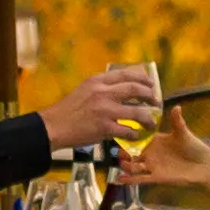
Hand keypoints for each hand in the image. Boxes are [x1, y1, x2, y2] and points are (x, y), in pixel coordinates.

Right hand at [41, 63, 157, 150]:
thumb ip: (102, 87)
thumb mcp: (84, 89)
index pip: (126, 74)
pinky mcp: (104, 128)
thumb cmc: (68, 109)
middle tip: (155, 101)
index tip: (151, 83)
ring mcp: (105, 110)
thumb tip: (123, 87)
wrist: (54, 126)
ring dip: (148, 118)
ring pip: (136, 112)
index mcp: (98, 81)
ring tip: (152, 122)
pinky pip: (128, 130)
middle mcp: (103, 93)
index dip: (142, 78)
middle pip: (135, 90)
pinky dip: (135, 133)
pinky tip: (136, 135)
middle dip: (149, 95)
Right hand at [117, 106, 207, 190]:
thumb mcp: (183, 133)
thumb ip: (177, 121)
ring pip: (135, 166)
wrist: (203, 166)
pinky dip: (130, 180)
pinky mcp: (156, 177)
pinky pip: (140, 179)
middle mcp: (151, 153)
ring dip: (127, 166)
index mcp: (155, 141)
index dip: (129, 137)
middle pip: (133, 153)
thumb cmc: (194, 147)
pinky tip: (120, 179)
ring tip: (122, 164)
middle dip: (124, 153)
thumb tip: (177, 106)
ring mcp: (152, 166)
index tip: (119, 134)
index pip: (139, 138)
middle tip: (117, 152)